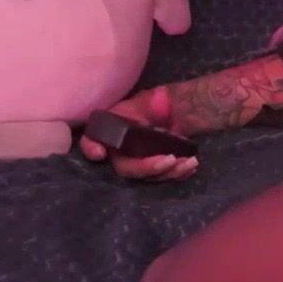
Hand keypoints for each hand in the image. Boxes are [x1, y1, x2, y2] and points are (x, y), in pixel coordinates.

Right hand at [78, 86, 199, 181]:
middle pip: (129, 169)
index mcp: (110, 138)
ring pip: (150, 176)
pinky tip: (191, 167)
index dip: (92, 149)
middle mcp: (121, 154)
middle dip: (150, 167)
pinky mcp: (158, 168)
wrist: (175, 110)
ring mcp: (141, 163)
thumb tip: (108, 135)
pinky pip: (166, 177)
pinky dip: (180, 174)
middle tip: (170, 159)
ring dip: (171, 172)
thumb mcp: (133, 105)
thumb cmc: (150, 106)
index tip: (101, 152)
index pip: (91, 145)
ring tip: (189, 162)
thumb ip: (120, 115)